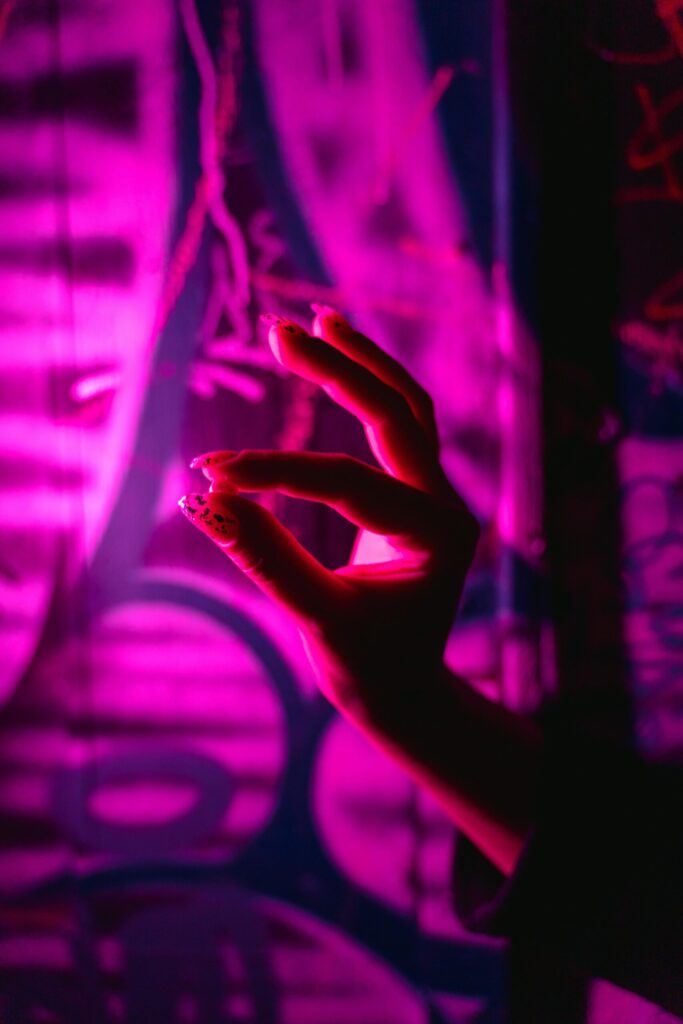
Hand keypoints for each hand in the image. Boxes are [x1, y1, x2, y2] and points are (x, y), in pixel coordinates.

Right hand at [180, 308, 478, 725]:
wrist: (406, 690)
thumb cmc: (368, 666)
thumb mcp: (317, 618)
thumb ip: (266, 557)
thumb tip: (202, 501)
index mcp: (434, 535)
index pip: (346, 482)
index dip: (275, 472)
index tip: (210, 474)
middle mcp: (444, 503)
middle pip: (398, 413)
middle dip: (339, 368)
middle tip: (280, 329)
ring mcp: (434, 495)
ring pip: (407, 408)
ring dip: (362, 362)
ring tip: (316, 319)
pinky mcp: (413, 494)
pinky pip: (397, 427)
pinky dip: (367, 388)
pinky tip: (334, 356)